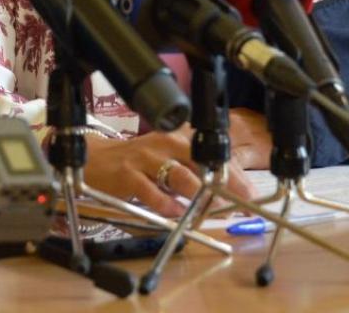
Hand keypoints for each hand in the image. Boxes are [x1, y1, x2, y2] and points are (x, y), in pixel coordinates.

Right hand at [83, 110, 273, 215]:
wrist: (98, 160)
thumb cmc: (141, 162)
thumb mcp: (171, 159)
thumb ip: (197, 171)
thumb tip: (230, 193)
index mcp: (180, 135)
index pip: (214, 153)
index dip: (235, 175)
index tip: (250, 195)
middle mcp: (166, 141)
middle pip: (202, 162)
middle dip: (224, 185)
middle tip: (238, 205)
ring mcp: (146, 157)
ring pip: (180, 176)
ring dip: (199, 197)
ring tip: (209, 210)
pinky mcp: (129, 174)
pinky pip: (153, 193)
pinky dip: (168, 206)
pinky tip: (176, 213)